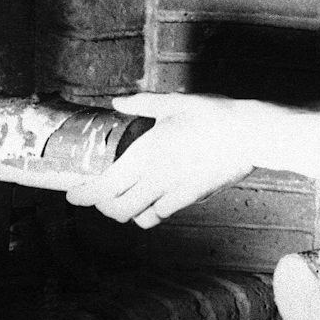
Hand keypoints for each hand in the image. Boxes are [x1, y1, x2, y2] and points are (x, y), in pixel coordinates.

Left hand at [65, 92, 265, 228]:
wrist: (248, 135)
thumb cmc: (211, 115)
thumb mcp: (173, 103)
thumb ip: (141, 104)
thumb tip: (117, 103)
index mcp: (145, 154)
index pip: (105, 186)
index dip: (84, 195)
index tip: (72, 194)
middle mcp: (155, 178)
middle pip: (115, 207)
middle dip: (99, 205)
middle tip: (94, 194)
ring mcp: (172, 191)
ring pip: (136, 216)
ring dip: (122, 211)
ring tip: (118, 199)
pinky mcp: (189, 198)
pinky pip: (160, 215)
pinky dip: (146, 214)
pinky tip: (146, 202)